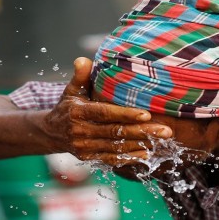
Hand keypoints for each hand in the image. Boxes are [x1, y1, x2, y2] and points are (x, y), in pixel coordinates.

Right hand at [42, 57, 172, 165]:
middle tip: (166, 131)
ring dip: (141, 145)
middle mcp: (80, 132)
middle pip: (115, 132)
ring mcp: (85, 147)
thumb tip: (83, 60)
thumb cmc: (68, 105)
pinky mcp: (89, 158)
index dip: (125, 114)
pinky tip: (148, 153)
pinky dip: (130, 158)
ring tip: (162, 141)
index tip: (146, 114)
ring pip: (117, 147)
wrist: (52, 132)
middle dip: (142, 132)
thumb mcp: (71, 89)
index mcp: (78, 112)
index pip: (105, 113)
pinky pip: (112, 159)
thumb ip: (80, 76)